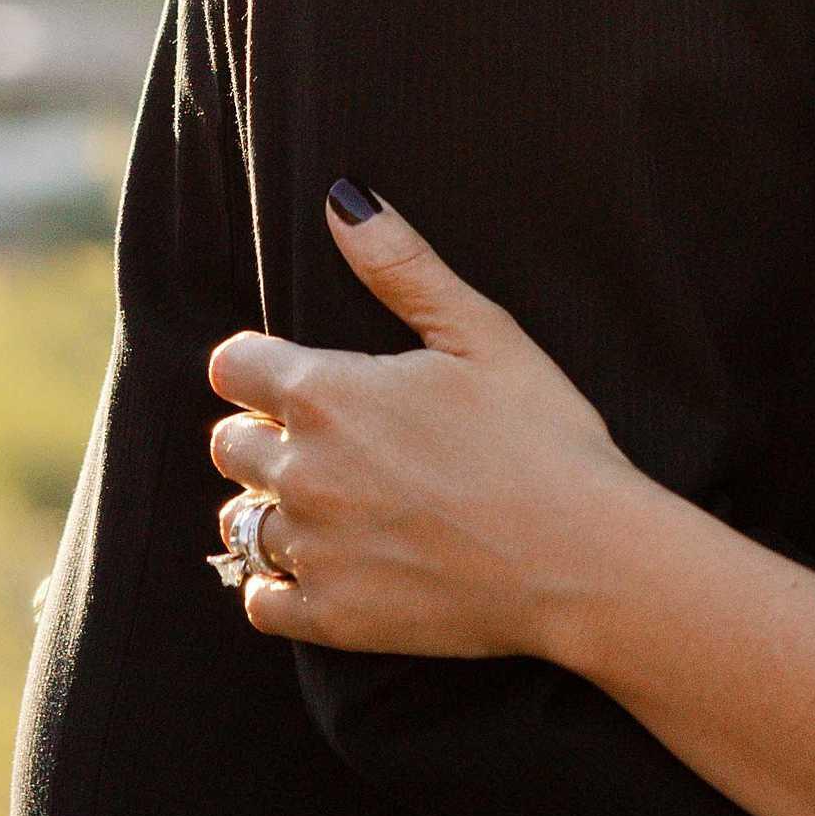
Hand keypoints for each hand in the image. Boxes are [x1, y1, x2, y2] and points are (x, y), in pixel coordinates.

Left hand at [207, 193, 643, 658]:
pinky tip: (328, 568)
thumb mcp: (483, 333)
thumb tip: (342, 199)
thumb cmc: (544, 436)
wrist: (585, 558)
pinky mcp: (331, 616)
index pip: (233, 367)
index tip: (301, 379)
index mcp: (327, 394)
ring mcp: (312, 549)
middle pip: (229, 443)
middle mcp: (301, 471)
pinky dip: (280, 586)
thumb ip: (402, 267)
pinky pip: (260, 601)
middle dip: (267, 436)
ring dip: (272, 509)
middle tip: (335, 444)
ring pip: (240, 522)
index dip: (263, 367)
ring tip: (336, 507)